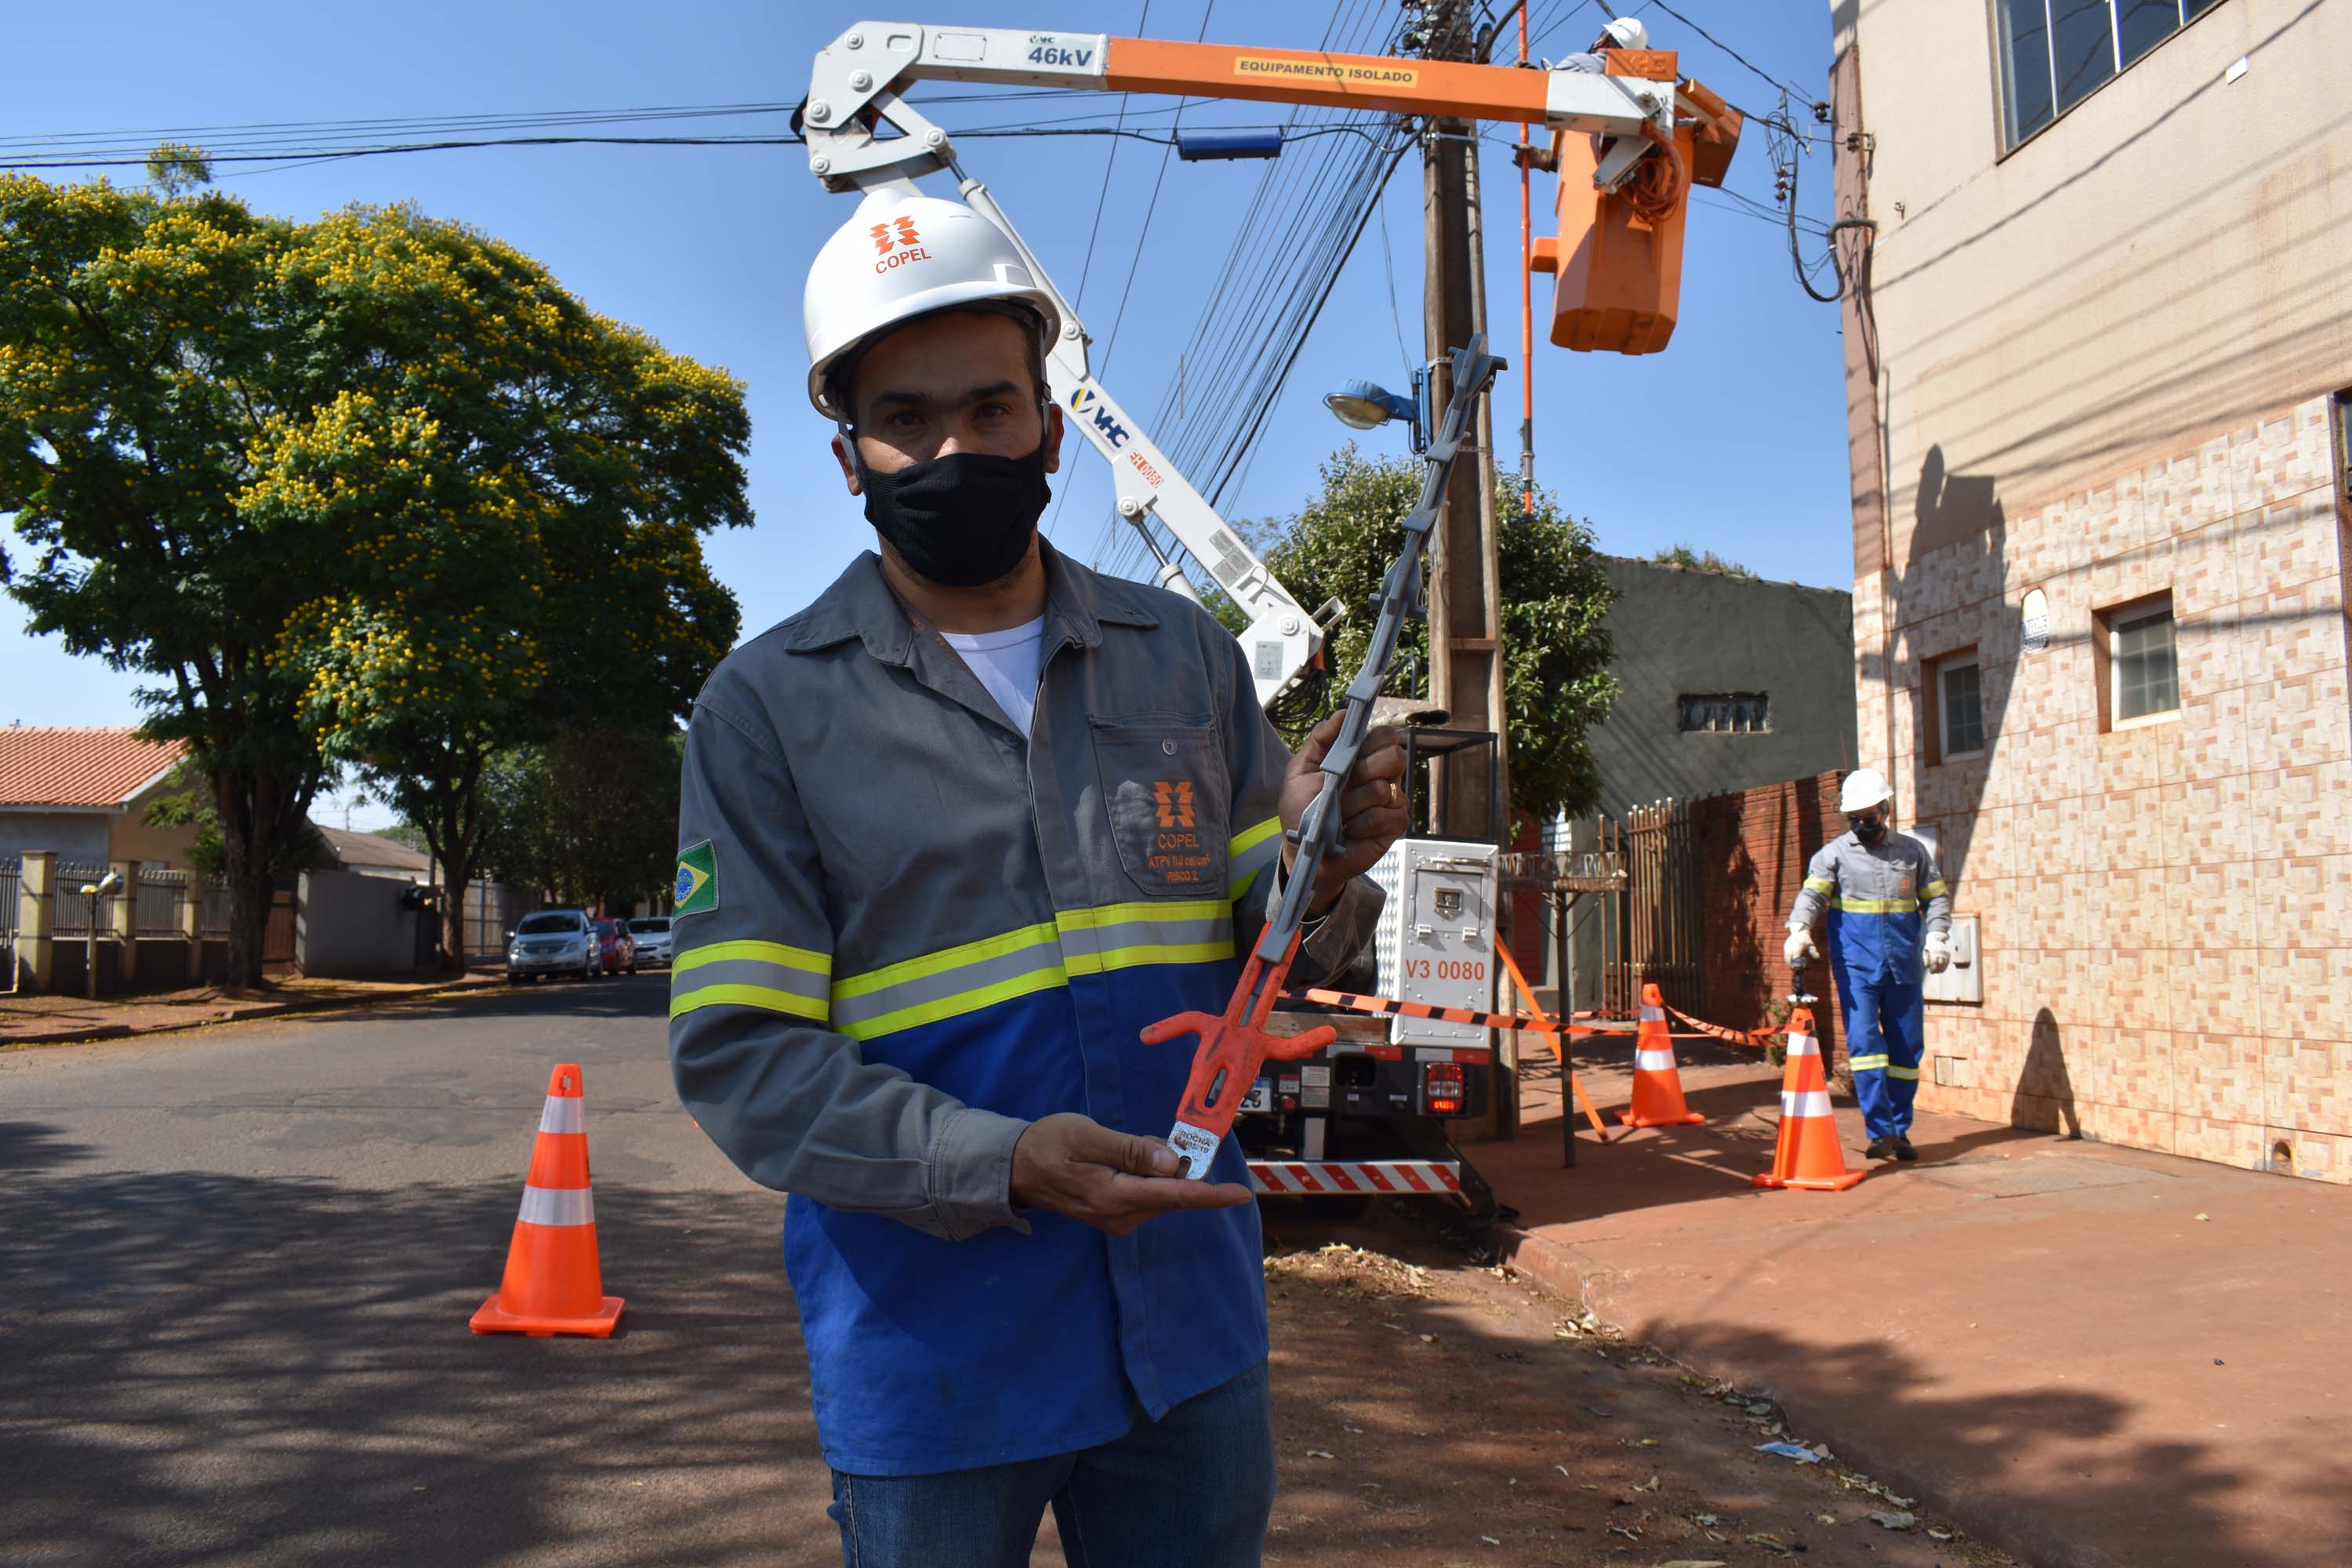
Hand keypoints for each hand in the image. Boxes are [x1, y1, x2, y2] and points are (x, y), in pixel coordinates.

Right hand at [1009, 1113, 1252, 1236]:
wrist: (1015, 1168)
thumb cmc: (1048, 1145)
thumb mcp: (1087, 1137)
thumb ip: (1130, 1150)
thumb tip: (1171, 1163)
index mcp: (1116, 1197)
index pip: (1175, 1196)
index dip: (1211, 1194)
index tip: (1241, 1193)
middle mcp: (1122, 1216)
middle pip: (1170, 1192)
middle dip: (1177, 1166)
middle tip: (1154, 1138)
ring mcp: (1117, 1219)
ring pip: (1159, 1191)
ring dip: (1157, 1168)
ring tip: (1120, 1145)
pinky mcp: (1114, 1215)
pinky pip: (1145, 1193)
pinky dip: (1146, 1173)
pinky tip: (1121, 1157)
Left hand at [1279, 714, 1408, 910]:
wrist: (1302, 850)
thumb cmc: (1302, 810)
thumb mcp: (1300, 770)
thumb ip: (1320, 739)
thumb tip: (1343, 713)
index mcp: (1362, 759)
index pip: (1385, 735)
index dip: (1372, 740)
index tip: (1351, 753)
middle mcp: (1381, 776)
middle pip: (1395, 756)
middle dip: (1364, 770)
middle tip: (1343, 785)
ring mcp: (1391, 801)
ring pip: (1383, 788)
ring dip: (1352, 804)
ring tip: (1339, 814)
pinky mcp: (1394, 825)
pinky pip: (1383, 815)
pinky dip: (1359, 824)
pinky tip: (1349, 831)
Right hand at [1784, 927, 1817, 967]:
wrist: (1799, 932)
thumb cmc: (1806, 940)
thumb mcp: (1811, 945)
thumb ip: (1814, 951)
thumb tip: (1817, 957)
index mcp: (1798, 946)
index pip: (1795, 956)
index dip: (1796, 962)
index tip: (1798, 966)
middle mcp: (1792, 946)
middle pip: (1789, 957)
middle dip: (1790, 963)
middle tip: (1793, 968)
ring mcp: (1788, 945)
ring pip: (1786, 955)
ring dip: (1787, 961)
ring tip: (1790, 965)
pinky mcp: (1785, 945)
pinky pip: (1785, 953)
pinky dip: (1787, 957)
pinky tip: (1789, 960)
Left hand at [1924, 932, 1951, 973]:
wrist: (1936, 938)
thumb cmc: (1929, 947)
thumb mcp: (1925, 951)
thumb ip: (1926, 958)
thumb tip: (1927, 967)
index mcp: (1934, 951)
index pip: (1933, 961)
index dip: (1932, 967)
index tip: (1930, 971)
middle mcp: (1940, 951)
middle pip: (1940, 962)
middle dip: (1936, 969)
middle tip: (1932, 972)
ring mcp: (1945, 952)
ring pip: (1944, 963)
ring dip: (1941, 969)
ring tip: (1937, 972)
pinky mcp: (1948, 953)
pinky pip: (1947, 962)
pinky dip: (1944, 967)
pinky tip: (1941, 970)